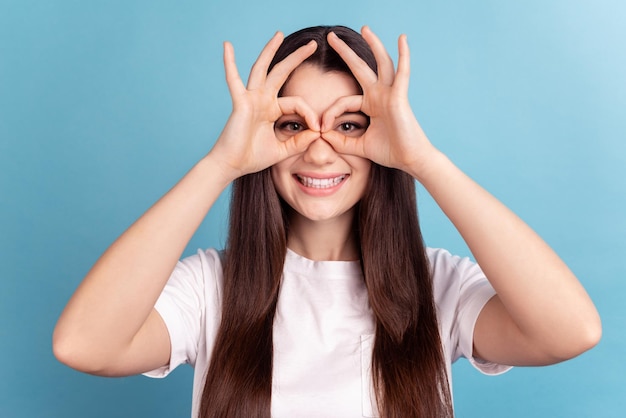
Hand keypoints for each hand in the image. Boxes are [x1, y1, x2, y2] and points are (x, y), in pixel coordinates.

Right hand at [209, 32, 320, 178]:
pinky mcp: (240, 102)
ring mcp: (250, 99)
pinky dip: (229, 63)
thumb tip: (318, 132)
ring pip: (262, 69)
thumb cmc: (252, 158)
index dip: (311, 115)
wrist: (232, 166)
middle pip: (282, 73)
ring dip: (271, 50)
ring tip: (279, 33)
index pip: (298, 103)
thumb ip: (300, 142)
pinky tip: (227, 46)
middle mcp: (262, 100)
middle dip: (297, 58)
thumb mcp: (283, 150)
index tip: (319, 129)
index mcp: (272, 110)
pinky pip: (233, 80)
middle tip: (313, 44)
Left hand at [321, 26, 437, 176]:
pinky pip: (402, 72)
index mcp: (370, 105)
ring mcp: (390, 94)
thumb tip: (321, 136)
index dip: (329, 114)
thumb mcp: (358, 147)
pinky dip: (403, 55)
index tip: (320, 128)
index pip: (343, 102)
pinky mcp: (400, 97)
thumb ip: (340, 141)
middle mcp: (379, 95)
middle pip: (360, 68)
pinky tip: (402, 39)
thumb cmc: (389, 152)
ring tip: (364, 28)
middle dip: (345, 52)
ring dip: (373, 44)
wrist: (410, 160)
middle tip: (330, 37)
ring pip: (381, 63)